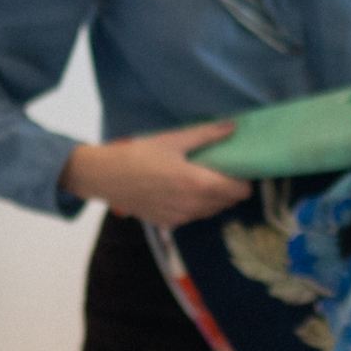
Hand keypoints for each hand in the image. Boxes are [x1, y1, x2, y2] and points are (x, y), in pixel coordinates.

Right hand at [60, 122, 250, 227]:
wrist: (106, 177)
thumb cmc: (139, 154)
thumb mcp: (174, 140)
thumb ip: (207, 135)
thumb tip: (232, 126)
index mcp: (198, 184)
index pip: (240, 191)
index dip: (244, 179)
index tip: (238, 167)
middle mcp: (193, 206)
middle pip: (229, 202)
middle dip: (230, 187)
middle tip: (220, 169)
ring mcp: (181, 218)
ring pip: (212, 210)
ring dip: (213, 197)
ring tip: (200, 177)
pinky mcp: (169, 224)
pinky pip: (193, 216)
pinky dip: (195, 205)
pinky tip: (181, 189)